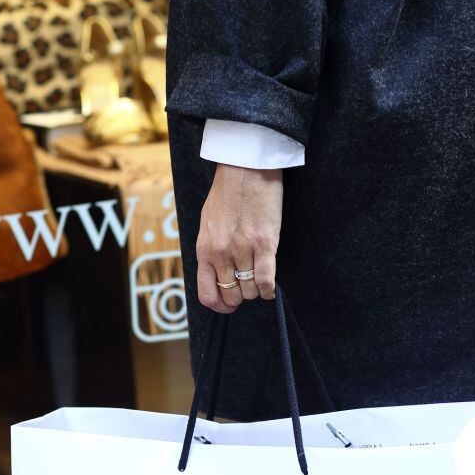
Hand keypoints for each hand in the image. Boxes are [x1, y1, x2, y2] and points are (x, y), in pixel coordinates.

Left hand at [196, 163, 281, 312]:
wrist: (244, 168)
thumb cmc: (227, 194)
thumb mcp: (207, 224)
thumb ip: (210, 250)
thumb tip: (216, 274)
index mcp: (204, 249)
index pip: (207, 293)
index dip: (219, 305)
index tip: (228, 304)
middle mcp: (221, 253)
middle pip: (231, 295)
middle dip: (239, 297)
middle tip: (246, 288)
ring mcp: (243, 249)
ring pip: (249, 291)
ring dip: (255, 291)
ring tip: (258, 279)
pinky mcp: (265, 244)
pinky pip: (265, 280)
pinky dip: (269, 289)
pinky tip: (270, 287)